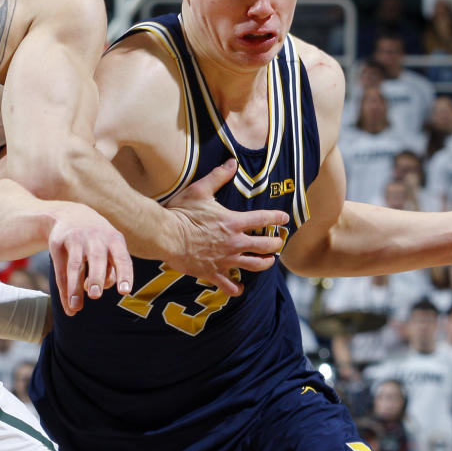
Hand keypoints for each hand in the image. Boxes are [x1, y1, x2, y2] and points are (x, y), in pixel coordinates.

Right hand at [47, 203, 132, 316]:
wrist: (70, 214)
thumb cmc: (97, 240)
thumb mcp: (109, 248)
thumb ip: (110, 270)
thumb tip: (96, 292)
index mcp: (114, 240)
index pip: (122, 258)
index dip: (124, 274)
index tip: (125, 291)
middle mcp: (96, 238)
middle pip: (97, 259)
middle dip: (97, 277)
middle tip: (96, 295)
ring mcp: (75, 239)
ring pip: (75, 265)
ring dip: (75, 287)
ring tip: (76, 306)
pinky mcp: (57, 243)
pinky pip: (61, 269)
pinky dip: (64, 289)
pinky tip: (68, 305)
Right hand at [164, 160, 289, 295]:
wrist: (166, 236)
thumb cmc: (182, 212)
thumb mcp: (200, 190)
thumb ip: (218, 176)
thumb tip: (232, 162)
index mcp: (233, 222)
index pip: (263, 220)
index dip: (277, 218)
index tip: (285, 218)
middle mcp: (234, 243)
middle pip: (265, 246)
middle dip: (275, 244)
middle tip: (278, 243)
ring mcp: (225, 259)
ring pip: (254, 265)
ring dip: (265, 264)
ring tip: (269, 262)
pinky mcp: (213, 272)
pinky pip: (229, 285)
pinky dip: (236, 288)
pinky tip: (239, 289)